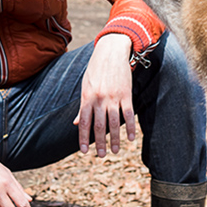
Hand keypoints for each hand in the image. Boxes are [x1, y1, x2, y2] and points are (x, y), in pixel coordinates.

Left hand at [74, 33, 135, 156]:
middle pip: (99, 126)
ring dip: (115, 139)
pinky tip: (130, 138)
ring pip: (114, 123)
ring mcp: (113, 97)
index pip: (84, 122)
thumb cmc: (95, 69)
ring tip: (115, 151)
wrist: (111, 51)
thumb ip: (82, 105)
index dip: (83, 137)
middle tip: (100, 156)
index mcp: (87, 97)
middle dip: (99, 143)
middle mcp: (99, 98)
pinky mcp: (126, 94)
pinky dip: (130, 127)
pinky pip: (128, 114)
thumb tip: (76, 122)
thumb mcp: (85, 85)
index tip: (84, 151)